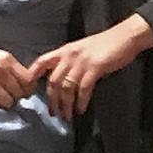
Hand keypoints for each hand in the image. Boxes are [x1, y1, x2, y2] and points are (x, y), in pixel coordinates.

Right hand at [0, 40, 35, 108]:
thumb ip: (12, 67)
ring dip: (5, 102)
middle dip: (17, 97)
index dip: (28, 89)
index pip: (28, 81)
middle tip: (8, 94)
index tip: (24, 91)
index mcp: (7, 59)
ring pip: (8, 102)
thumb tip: (28, 82)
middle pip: (19, 93)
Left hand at [31, 16, 152, 120]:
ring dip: (66, 105)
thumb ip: (70, 61)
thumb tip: (62, 80)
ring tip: (67, 116)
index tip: (28, 90)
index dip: (33, 75)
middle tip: (54, 113)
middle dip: (52, 100)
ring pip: (66, 88)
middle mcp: (69, 55)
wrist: (125, 37)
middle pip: (53, 81)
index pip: (42, 61)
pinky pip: (83, 89)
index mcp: (65, 50)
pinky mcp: (94, 68)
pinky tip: (81, 109)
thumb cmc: (105, 44)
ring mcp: (81, 61)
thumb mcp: (82, 49)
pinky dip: (81, 101)